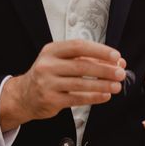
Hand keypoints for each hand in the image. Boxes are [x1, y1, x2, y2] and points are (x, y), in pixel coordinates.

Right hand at [0, 40, 126, 130]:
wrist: (24, 95)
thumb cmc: (48, 76)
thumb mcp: (62, 61)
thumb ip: (87, 60)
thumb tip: (115, 62)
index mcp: (52, 51)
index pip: (79, 46)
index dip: (99, 51)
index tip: (116, 56)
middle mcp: (48, 65)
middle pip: (82, 65)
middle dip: (105, 69)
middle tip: (120, 73)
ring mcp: (48, 83)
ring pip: (81, 83)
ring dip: (102, 85)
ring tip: (116, 86)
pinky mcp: (51, 99)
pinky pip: (77, 98)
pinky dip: (94, 97)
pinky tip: (105, 96)